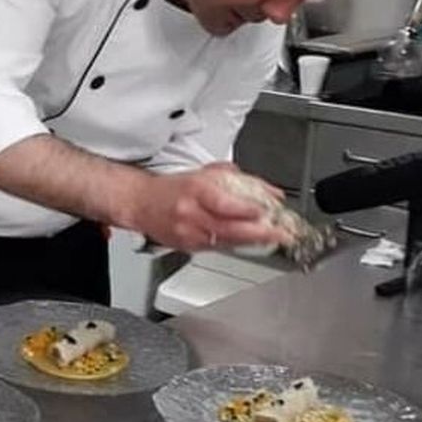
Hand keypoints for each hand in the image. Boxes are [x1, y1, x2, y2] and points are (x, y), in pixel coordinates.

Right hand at [123, 164, 291, 251]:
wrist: (140, 203)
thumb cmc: (172, 187)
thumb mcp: (205, 174)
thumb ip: (238, 180)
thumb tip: (269, 192)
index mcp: (195, 189)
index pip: (224, 203)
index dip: (247, 210)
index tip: (267, 211)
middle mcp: (191, 212)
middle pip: (230, 228)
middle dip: (260, 233)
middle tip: (282, 234)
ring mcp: (188, 232)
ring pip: (226, 241)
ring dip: (252, 241)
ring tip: (273, 239)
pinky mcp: (187, 246)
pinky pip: (217, 247)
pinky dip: (236, 244)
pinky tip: (248, 242)